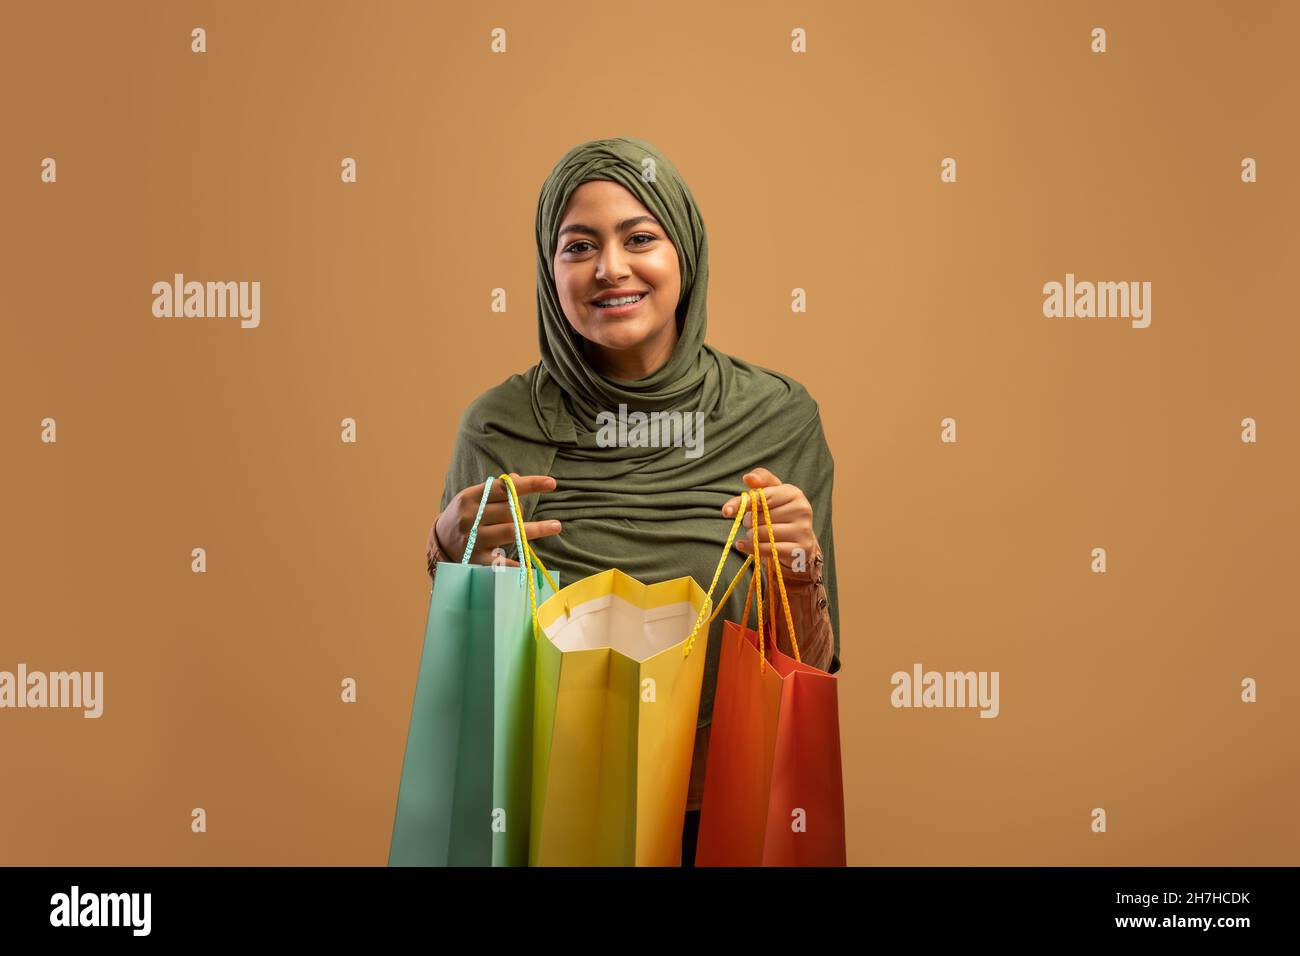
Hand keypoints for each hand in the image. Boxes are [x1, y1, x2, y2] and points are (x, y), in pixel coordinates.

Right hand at [432, 474, 561, 565]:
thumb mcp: (474, 498)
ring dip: (535, 530)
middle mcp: (470, 517)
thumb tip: (517, 479)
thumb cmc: (464, 515)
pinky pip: (501, 560)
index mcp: (469, 498)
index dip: (529, 484)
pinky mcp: (475, 559)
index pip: (503, 488)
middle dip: (521, 511)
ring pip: (510, 531)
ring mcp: (472, 539)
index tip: (551, 483)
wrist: (439, 542)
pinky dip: (515, 563)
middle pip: (508, 510)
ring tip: (555, 526)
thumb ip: (495, 490)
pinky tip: (528, 564)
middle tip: (522, 516)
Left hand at [720, 468, 816, 579]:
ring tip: (755, 533)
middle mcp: (802, 509)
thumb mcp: (772, 494)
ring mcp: (803, 530)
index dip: (742, 504)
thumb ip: (760, 482)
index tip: (726, 511)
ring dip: (752, 535)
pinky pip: (769, 549)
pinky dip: (753, 548)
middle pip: (761, 517)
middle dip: (750, 521)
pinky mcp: (801, 549)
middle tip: (752, 523)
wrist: (799, 541)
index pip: (761, 497)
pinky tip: (743, 545)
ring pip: (763, 534)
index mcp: (794, 493)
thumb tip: (747, 478)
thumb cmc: (780, 513)